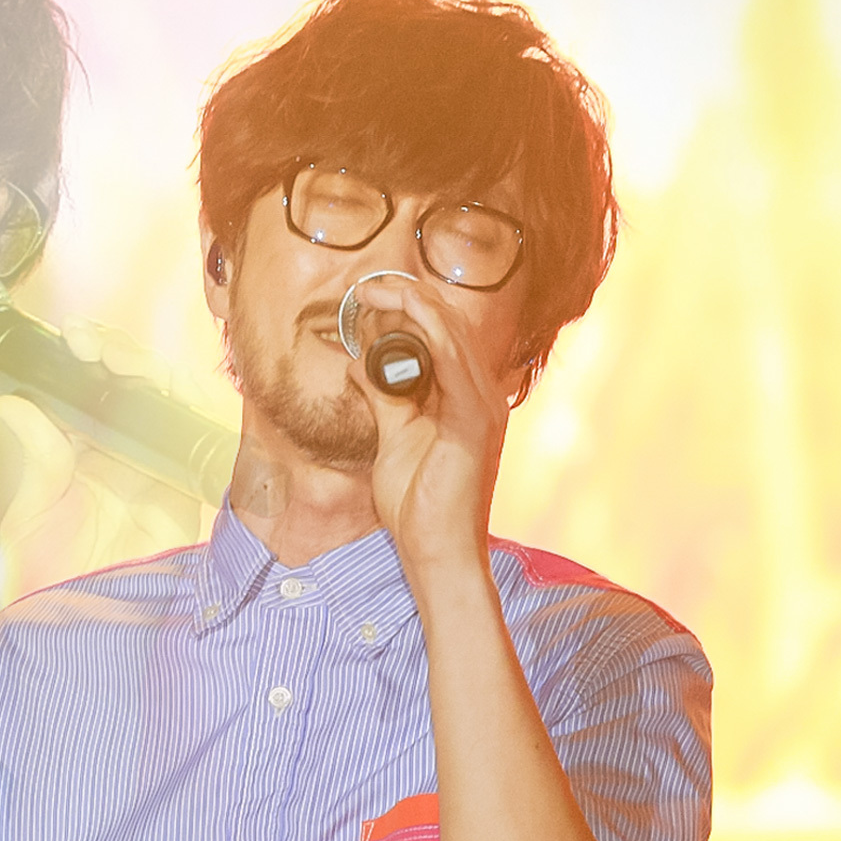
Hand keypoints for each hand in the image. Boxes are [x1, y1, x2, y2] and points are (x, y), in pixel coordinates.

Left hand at [0, 317, 224, 601]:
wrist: (81, 640)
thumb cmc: (47, 586)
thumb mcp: (31, 515)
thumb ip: (36, 456)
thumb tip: (9, 401)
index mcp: (81, 458)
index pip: (86, 394)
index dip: (79, 360)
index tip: (61, 337)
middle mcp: (122, 459)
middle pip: (130, 390)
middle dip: (114, 355)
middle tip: (85, 342)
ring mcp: (155, 474)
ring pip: (163, 405)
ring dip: (144, 373)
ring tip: (113, 357)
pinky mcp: (185, 495)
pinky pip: (193, 441)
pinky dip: (184, 409)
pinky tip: (160, 388)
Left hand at [339, 275, 518, 577]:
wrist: (436, 553)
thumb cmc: (418, 505)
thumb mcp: (392, 440)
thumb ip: (381, 399)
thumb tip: (357, 364)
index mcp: (464, 397)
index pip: (440, 335)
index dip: (405, 309)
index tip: (366, 298)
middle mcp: (481, 394)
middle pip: (448, 325)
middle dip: (406, 297)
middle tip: (364, 287)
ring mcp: (483, 407)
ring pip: (453, 334)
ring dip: (413, 304)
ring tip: (375, 290)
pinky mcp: (475, 422)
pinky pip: (455, 364)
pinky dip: (431, 331)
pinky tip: (407, 311)